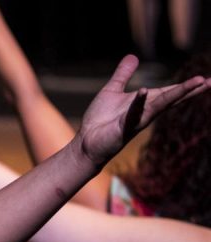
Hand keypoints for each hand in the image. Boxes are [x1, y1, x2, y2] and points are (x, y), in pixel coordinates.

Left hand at [77, 55, 209, 164]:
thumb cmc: (100, 120)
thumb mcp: (113, 91)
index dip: (188, 86)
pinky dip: (138, 102)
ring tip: (196, 83)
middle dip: (190, 90)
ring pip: (160, 104)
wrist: (86, 142)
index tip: (207, 79)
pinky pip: (133, 113)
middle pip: (172, 98)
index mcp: (146, 102)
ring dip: (177, 93)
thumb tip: (133, 56)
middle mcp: (146, 111)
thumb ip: (123, 75)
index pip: (171, 92)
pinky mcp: (124, 128)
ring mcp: (137, 120)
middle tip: (209, 82)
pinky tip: (144, 91)